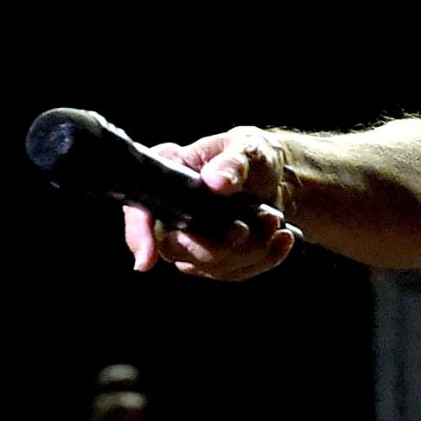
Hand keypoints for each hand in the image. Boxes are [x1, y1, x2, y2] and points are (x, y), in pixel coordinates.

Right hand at [121, 126, 295, 277]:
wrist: (281, 177)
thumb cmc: (254, 155)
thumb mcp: (248, 148)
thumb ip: (232, 163)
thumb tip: (215, 182)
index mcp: (167, 177)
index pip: (138, 211)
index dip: (138, 236)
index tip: (147, 261)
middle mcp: (171, 214)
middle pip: (175, 249)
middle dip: (215, 246)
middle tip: (244, 227)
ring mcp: (193, 241)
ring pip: (210, 265)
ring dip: (249, 249)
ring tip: (273, 220)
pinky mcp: (217, 259)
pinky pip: (236, 271)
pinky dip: (265, 258)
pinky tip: (282, 238)